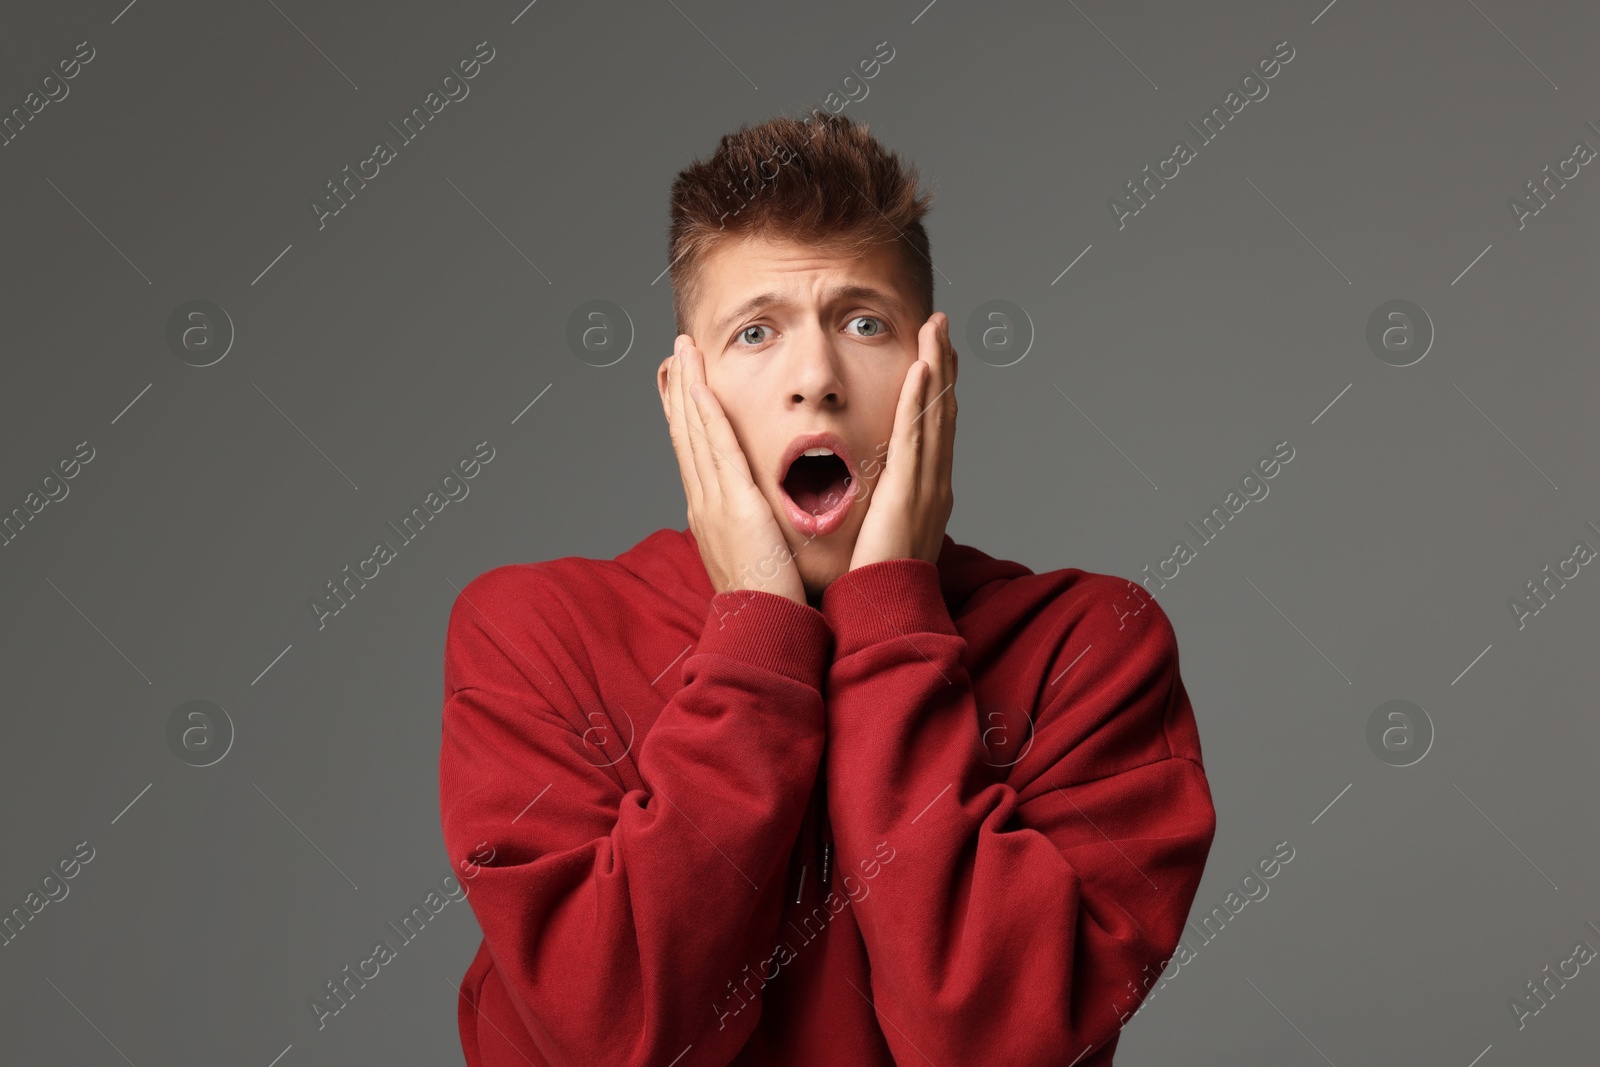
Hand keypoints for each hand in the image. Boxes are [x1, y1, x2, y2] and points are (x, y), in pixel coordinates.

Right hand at [664, 334, 807, 605]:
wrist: (761, 630)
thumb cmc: (767, 601)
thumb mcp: (756, 556)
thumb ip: (756, 531)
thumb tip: (760, 519)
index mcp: (710, 514)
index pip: (694, 453)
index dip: (686, 416)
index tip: (683, 386)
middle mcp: (704, 502)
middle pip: (685, 434)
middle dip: (679, 392)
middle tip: (674, 354)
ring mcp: (712, 501)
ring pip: (694, 432)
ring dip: (687, 389)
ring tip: (681, 353)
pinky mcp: (731, 502)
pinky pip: (715, 447)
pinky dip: (704, 413)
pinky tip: (699, 385)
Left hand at [849, 311, 956, 570]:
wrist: (885, 613)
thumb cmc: (875, 580)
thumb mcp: (878, 531)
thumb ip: (876, 505)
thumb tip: (860, 491)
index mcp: (923, 491)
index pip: (931, 428)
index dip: (934, 388)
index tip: (931, 353)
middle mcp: (933, 482)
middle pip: (942, 412)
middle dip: (943, 365)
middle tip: (940, 325)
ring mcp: (927, 485)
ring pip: (936, 415)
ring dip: (937, 369)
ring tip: (936, 331)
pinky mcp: (911, 492)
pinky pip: (918, 437)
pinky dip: (922, 401)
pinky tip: (923, 370)